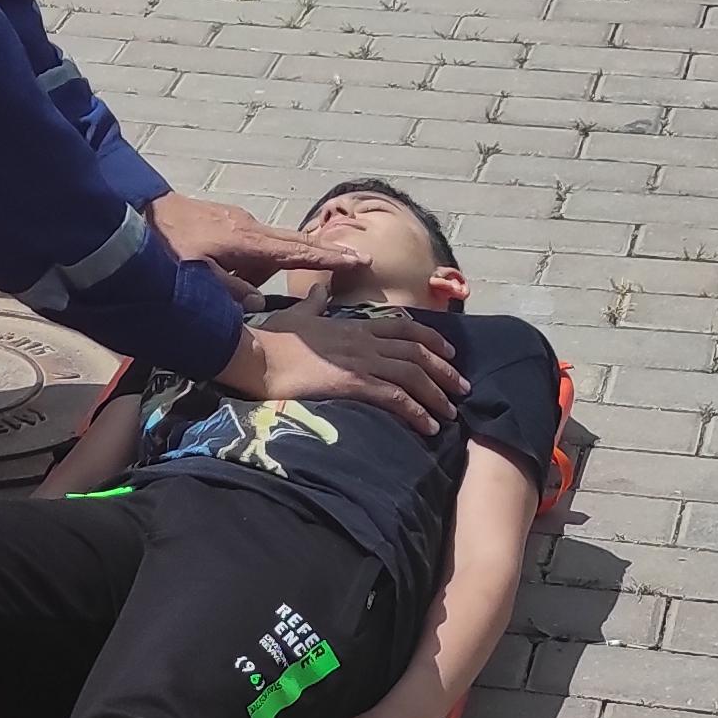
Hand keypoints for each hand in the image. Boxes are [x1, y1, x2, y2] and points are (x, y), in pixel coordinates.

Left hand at [155, 192, 368, 301]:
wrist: (137, 211)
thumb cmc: (164, 246)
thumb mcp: (194, 274)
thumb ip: (227, 289)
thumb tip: (257, 304)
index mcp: (245, 241)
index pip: (296, 252)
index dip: (327, 259)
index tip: (357, 260)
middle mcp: (247, 227)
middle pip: (294, 243)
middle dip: (325, 252)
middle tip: (357, 259)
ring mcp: (237, 222)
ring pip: (272, 245)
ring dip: (290, 257)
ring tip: (313, 266)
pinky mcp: (225, 223)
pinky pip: (254, 243)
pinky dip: (265, 256)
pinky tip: (257, 270)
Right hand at [225, 311, 466, 433]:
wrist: (254, 354)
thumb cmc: (271, 338)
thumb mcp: (296, 315)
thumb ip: (314, 304)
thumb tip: (321, 291)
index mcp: (354, 325)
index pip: (403, 327)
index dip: (431, 338)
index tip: (448, 353)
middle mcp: (364, 340)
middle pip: (417, 351)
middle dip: (444, 371)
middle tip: (463, 388)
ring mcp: (359, 360)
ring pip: (412, 374)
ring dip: (436, 395)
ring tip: (450, 414)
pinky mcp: (352, 382)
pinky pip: (394, 397)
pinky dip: (415, 411)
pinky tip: (428, 426)